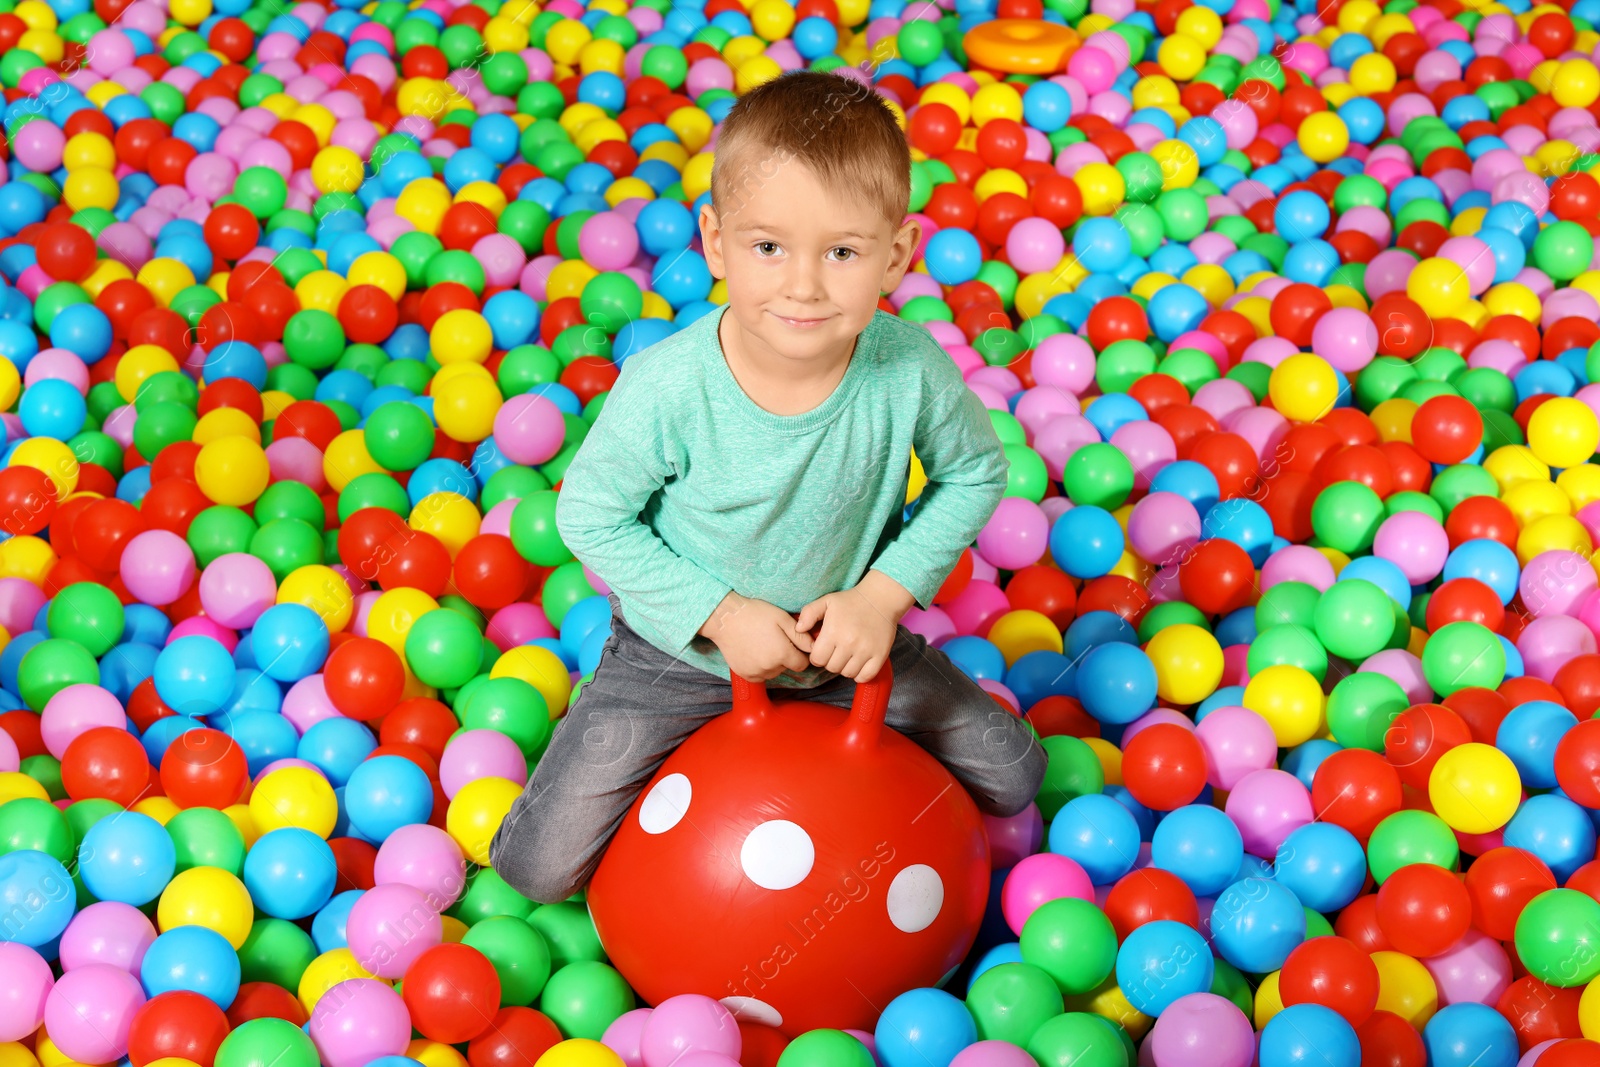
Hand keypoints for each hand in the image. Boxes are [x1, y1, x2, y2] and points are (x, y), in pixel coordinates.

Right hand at [699, 591, 814, 682]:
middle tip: (774, 639)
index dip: (800, 654)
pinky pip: (760, 676)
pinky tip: (753, 652)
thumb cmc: (754, 614)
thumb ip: (801, 636)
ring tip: (762, 644)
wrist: (725, 618)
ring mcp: (756, 673)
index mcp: (782, 654)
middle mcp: (770, 668)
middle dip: (785, 657)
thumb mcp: (782, 618)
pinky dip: (760, 667)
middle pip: (787, 668)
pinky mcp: (745, 675)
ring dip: (772, 663)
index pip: (802, 664)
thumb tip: (814, 647)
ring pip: (773, 673)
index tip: (792, 643)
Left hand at [794, 572, 911, 681]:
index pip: (817, 660)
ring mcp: (866, 651)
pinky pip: (865, 676)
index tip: (824, 648)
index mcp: (833, 632)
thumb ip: (808, 613)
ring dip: (845, 667)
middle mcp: (849, 643)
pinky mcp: (880, 655)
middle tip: (836, 651)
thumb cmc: (850, 601)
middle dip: (830, 661)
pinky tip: (858, 663)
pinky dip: (860, 674)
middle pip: (832, 668)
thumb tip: (798, 629)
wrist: (880, 599)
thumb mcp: (826, 601)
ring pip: (847, 674)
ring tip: (847, 655)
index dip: (817, 656)